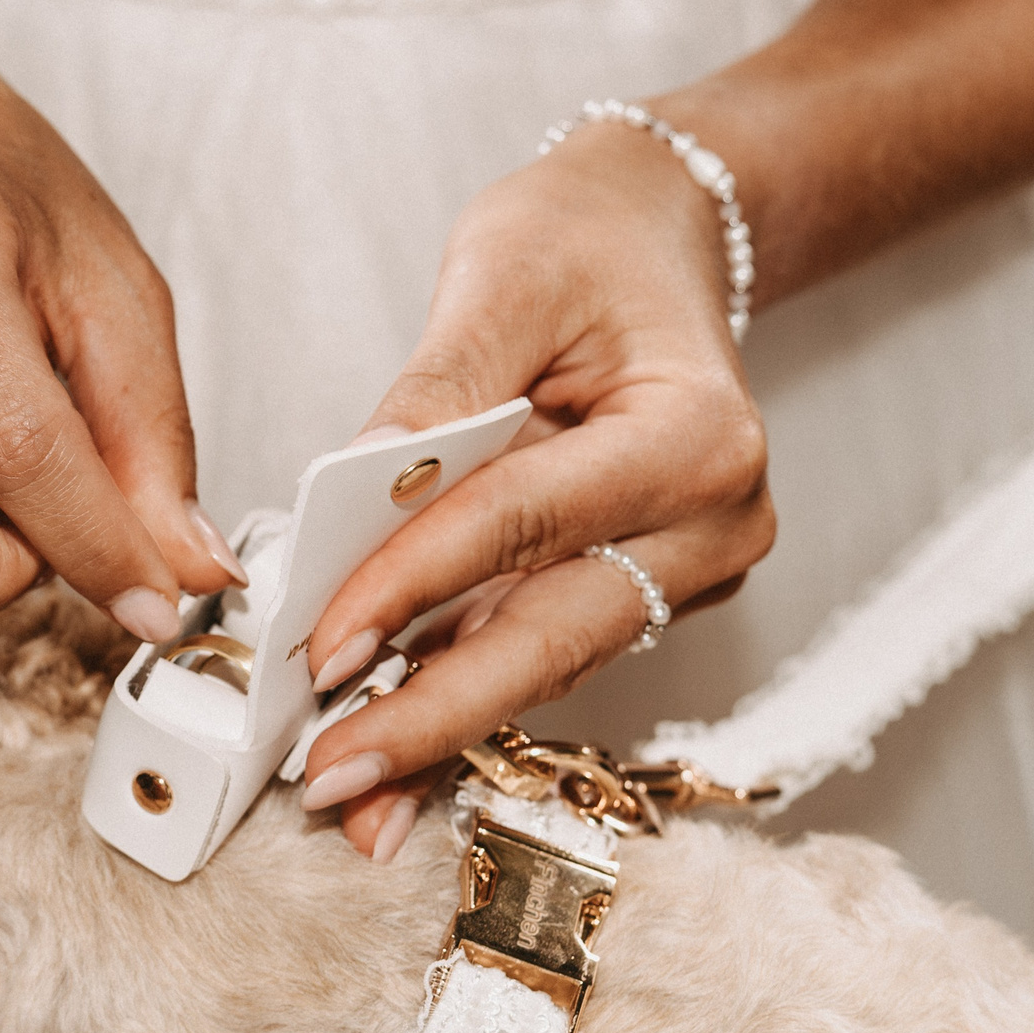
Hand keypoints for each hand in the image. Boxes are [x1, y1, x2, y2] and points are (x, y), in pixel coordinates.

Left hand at [297, 120, 774, 856]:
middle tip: (329, 774)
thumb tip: (352, 488)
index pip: (526, 520)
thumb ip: (433, 391)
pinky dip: (456, 697)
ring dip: (437, 729)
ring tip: (346, 793)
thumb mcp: (504, 277)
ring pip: (543, 664)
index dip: (413, 585)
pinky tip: (390, 759)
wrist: (654, 239)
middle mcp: (714, 524)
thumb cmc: (587, 243)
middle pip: (552, 635)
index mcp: (699, 436)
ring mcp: (685, 571)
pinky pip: (537, 651)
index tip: (319, 644)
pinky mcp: (638, 590)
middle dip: (430, 715)